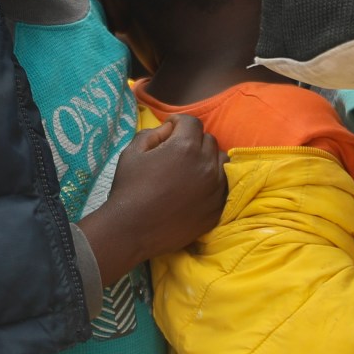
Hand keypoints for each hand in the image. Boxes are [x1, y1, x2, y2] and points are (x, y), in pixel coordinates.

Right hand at [79, 115, 227, 278]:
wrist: (132, 230)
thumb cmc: (129, 189)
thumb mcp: (132, 152)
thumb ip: (153, 133)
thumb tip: (169, 130)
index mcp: (185, 147)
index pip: (192, 122)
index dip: (178, 123)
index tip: (169, 132)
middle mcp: (206, 165)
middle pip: (208, 140)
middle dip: (193, 140)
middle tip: (176, 153)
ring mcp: (215, 188)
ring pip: (220, 161)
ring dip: (207, 159)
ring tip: (190, 170)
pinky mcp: (218, 208)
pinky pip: (223, 185)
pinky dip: (213, 181)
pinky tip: (196, 188)